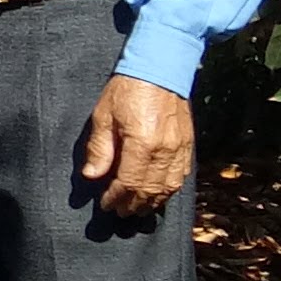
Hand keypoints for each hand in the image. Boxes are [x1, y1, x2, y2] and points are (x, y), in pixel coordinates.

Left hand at [77, 75, 195, 216]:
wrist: (161, 68)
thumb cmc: (128, 89)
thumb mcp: (104, 116)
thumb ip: (99, 148)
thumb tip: (92, 175)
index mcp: (142, 144)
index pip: (128, 183)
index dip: (116, 198)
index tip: (106, 205)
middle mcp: (165, 151)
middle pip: (149, 190)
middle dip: (133, 205)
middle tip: (120, 213)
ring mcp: (180, 148)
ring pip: (168, 187)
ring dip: (152, 202)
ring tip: (138, 210)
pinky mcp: (188, 144)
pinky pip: (181, 176)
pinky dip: (169, 189)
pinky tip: (159, 194)